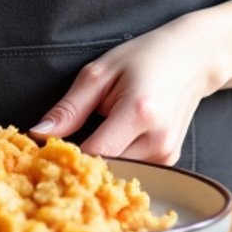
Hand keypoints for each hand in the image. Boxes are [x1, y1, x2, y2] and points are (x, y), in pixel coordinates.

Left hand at [28, 15, 225, 164]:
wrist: (192, 58)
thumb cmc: (144, 58)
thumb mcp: (100, 72)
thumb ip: (70, 107)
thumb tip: (39, 133)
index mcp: (139, 112)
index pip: (95, 154)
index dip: (69, 156)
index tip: (49, 151)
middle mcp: (157, 140)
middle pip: (106, 169)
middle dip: (82, 162)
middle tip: (66, 144)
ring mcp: (167, 154)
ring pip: (119, 173)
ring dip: (101, 162)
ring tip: (94, 135)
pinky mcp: (170, 161)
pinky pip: (134, 170)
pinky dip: (118, 160)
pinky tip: (114, 140)